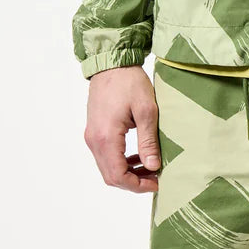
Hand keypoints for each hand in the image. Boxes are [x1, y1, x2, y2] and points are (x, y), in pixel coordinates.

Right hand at [83, 64, 160, 192]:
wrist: (111, 62)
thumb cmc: (129, 82)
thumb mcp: (146, 110)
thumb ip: (148, 140)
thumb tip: (153, 166)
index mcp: (106, 137)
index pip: (118, 175)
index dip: (137, 185)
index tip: (156, 182)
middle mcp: (94, 140)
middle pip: (110, 175)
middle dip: (133, 182)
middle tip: (155, 178)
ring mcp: (92, 135)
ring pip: (107, 166)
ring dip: (127, 171)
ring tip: (150, 166)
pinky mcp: (94, 130)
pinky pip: (105, 154)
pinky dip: (120, 160)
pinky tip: (137, 155)